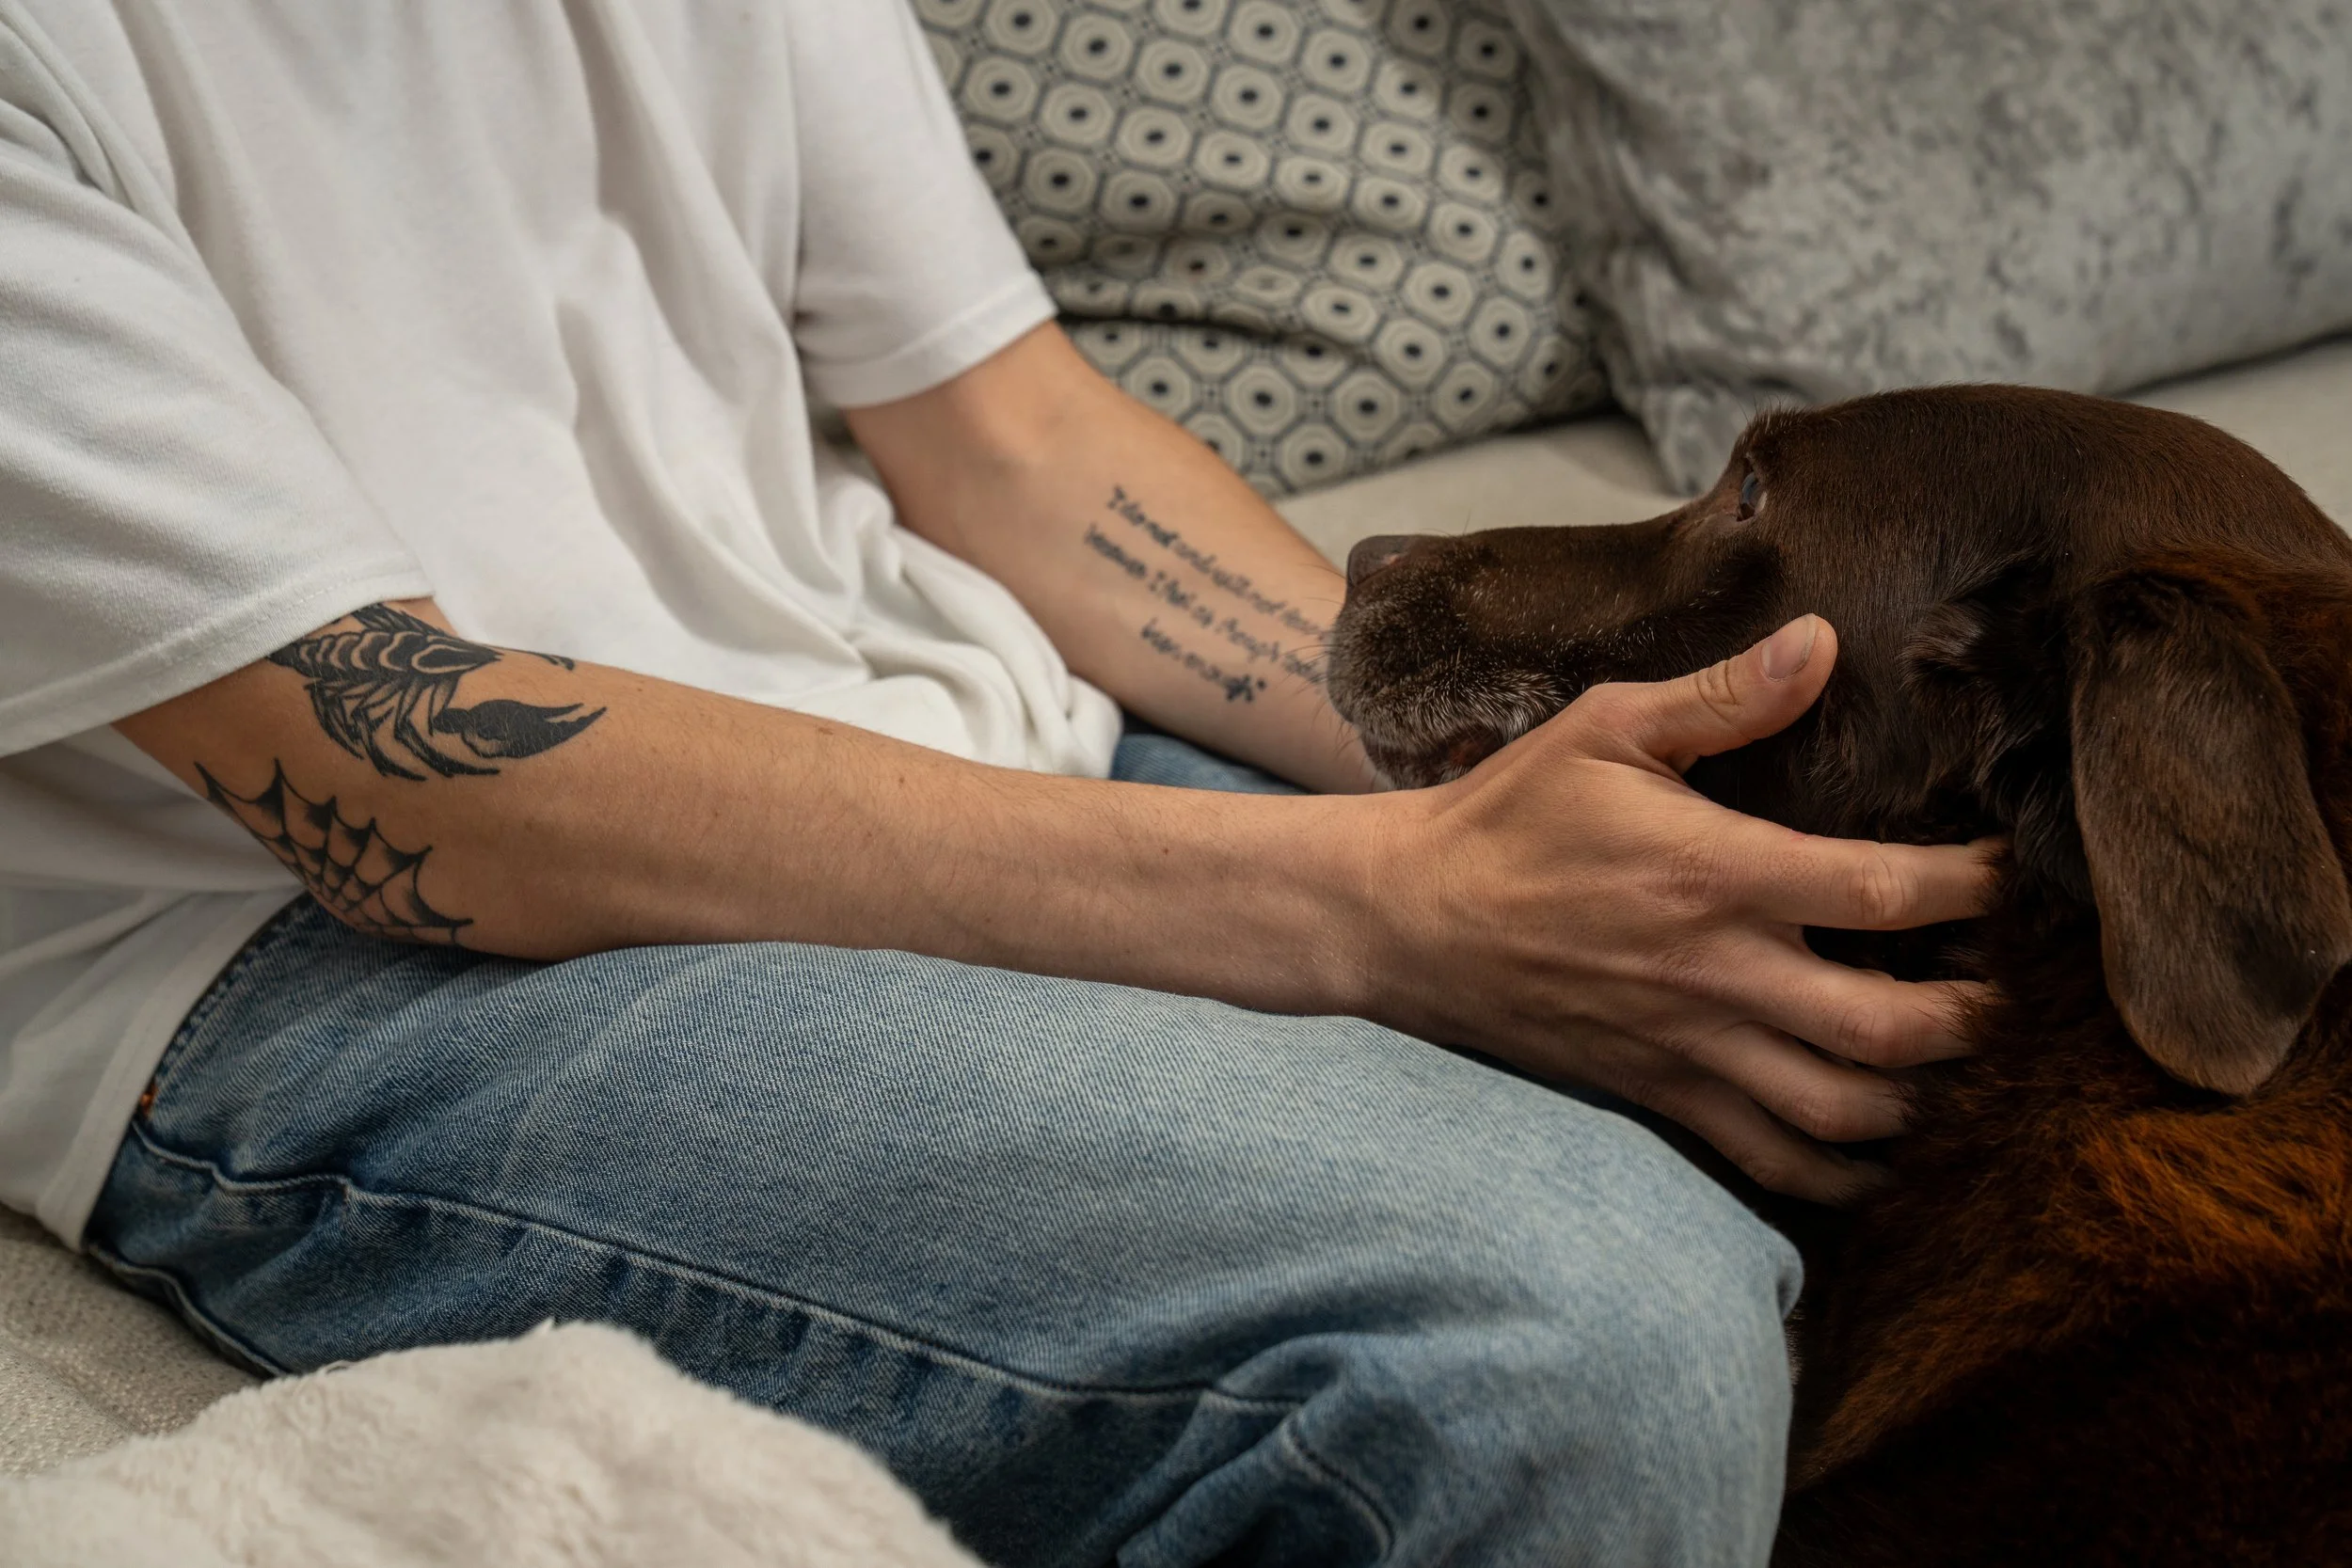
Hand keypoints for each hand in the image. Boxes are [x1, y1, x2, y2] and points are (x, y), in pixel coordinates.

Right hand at [1366, 615, 1994, 1202]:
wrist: (1409, 916)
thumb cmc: (1509, 812)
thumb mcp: (1605, 728)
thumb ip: (1722, 695)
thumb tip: (1823, 640)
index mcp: (1717, 874)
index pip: (1888, 892)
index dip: (1974, 885)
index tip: (2001, 870)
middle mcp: (1718, 973)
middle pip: (1893, 1027)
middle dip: (1973, 1014)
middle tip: (1995, 986)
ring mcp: (1690, 1045)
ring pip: (1844, 1110)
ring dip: (1918, 1095)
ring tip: (1944, 1060)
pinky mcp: (1659, 1091)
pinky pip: (1770, 1160)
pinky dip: (1839, 1172)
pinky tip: (1873, 1147)